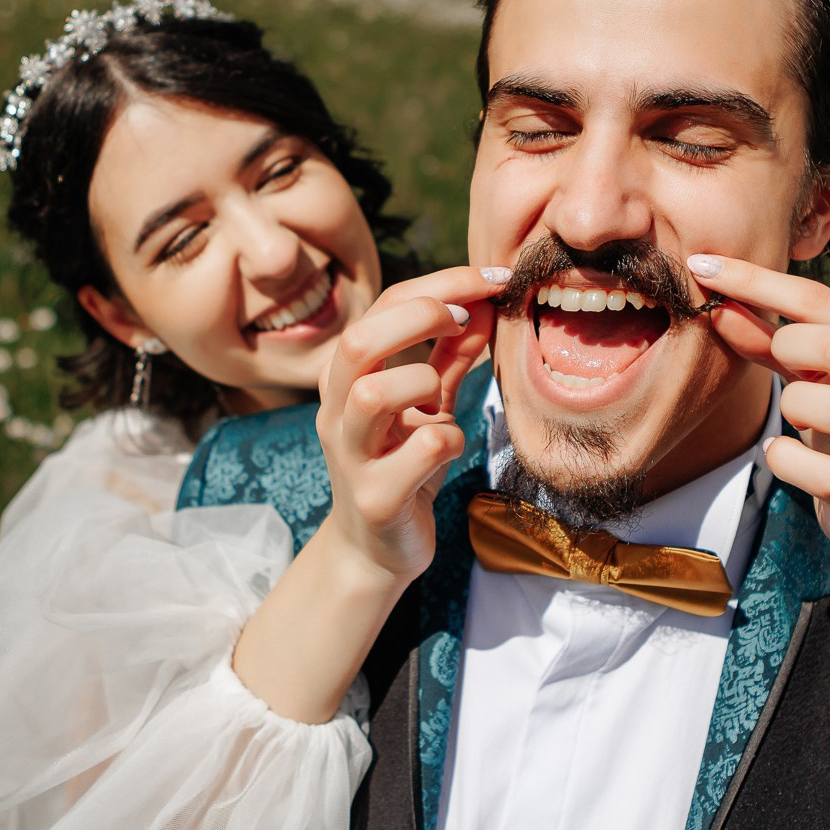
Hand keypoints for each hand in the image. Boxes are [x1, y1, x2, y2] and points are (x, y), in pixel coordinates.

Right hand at [313, 265, 501, 587]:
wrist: (376, 551)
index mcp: (347, 376)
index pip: (385, 306)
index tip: (494, 279)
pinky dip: (448, 441)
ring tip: (440, 399)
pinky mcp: (375, 498)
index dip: (442, 283)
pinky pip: (419, 451)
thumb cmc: (403, 465)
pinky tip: (448, 450)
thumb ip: (449, 356)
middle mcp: (336, 410)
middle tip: (467, 319)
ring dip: (423, 383)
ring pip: (374, 396)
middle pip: (360, 341)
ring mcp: (351, 455)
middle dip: (422, 316)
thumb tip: (483, 303)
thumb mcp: (428, 404)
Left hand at [686, 255, 829, 570]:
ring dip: (796, 407)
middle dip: (789, 347)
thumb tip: (721, 303)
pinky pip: (823, 474)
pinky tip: (783, 455)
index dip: (757, 281)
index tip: (704, 266)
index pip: (820, 301)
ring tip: (794, 417)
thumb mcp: (813, 376)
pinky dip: (787, 460)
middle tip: (781, 364)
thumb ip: (770, 341)